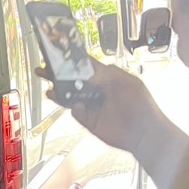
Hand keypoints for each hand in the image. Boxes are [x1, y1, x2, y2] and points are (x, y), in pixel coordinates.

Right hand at [48, 63, 164, 154]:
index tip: (58, 56)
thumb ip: (104, 74)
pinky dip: (74, 109)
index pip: (85, 66)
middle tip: (44, 70)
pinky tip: (76, 106)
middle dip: (58, 76)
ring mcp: (92, 105)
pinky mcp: (89, 120)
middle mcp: (97, 90)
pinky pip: (76, 112)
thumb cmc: (141, 104)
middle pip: (73, 80)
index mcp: (106, 78)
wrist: (145, 132)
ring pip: (71, 96)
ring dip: (59, 92)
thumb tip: (85, 70)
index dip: (72, 61)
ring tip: (50, 89)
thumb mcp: (124, 82)